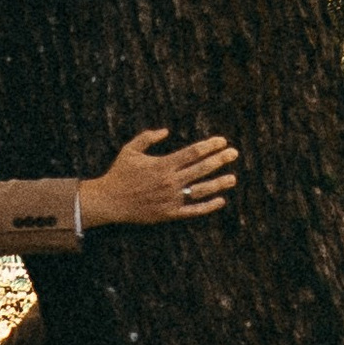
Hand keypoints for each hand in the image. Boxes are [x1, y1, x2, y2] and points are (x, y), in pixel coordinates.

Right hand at [85, 127, 238, 225]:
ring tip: (233, 178)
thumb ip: (147, 137)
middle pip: (201, 169)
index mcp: (162, 164)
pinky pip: (193, 210)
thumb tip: (166, 130)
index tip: (222, 141)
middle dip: (220, 160)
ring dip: (219, 183)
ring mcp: (171, 198)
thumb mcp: (129, 150)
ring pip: (201, 190)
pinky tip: (220, 200)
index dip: (209, 146)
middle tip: (234, 154)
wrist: (109, 201)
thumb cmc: (119, 173)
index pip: (192, 152)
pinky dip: (208, 206)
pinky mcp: (169, 213)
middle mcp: (170, 181)